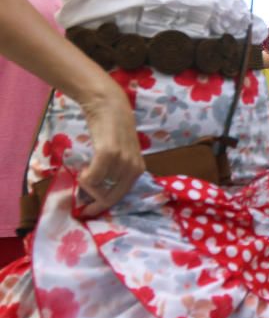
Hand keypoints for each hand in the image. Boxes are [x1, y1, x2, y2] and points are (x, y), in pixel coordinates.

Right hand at [76, 81, 144, 216]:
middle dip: (93, 202)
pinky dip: (84, 178)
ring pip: (99, 187)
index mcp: (138, 170)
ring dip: (86, 185)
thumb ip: (114, 172)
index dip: (103, 205)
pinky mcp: (109, 154)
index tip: (88, 211)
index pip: (120, 197)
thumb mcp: (121, 154)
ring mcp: (122, 161)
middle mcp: (133, 168)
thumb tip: (97, 195)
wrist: (109, 106)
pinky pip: (92, 178)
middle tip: (81, 201)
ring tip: (83, 172)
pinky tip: (82, 170)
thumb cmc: (112, 130)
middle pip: (109, 197)